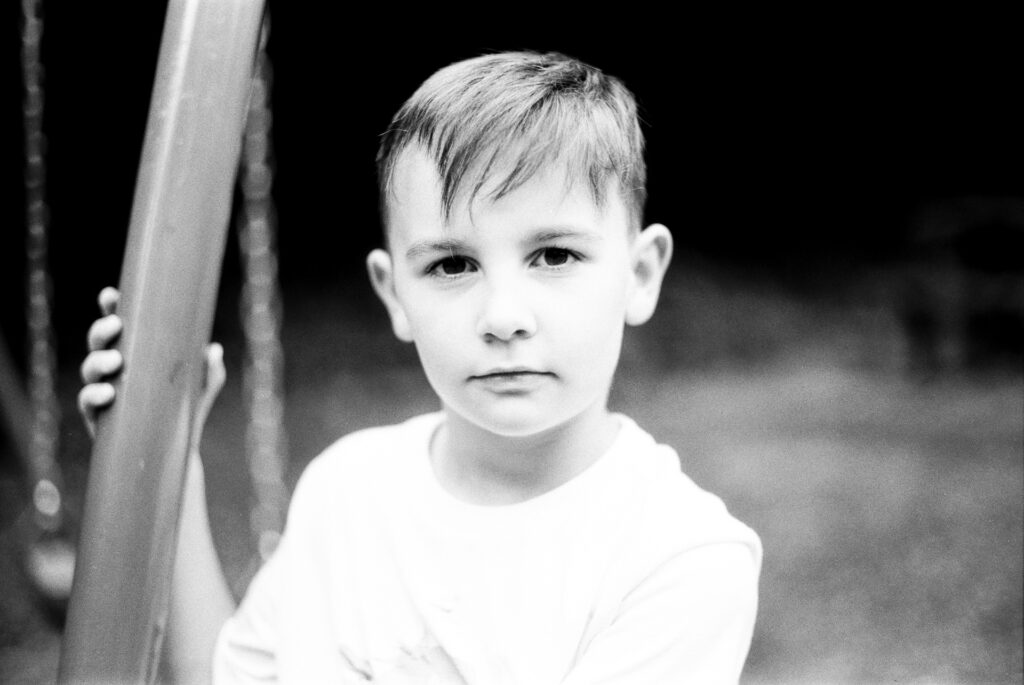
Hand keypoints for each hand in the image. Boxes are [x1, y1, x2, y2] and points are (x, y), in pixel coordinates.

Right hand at [77, 287, 225, 447]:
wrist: (177, 452)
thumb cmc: (187, 409)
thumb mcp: (203, 387)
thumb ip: (210, 370)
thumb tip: (213, 349)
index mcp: (135, 353)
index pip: (118, 326)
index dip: (110, 308)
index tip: (111, 294)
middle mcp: (115, 369)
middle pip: (97, 342)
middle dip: (101, 330)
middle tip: (116, 325)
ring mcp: (104, 391)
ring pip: (89, 369)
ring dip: (97, 361)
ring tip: (115, 361)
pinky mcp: (99, 417)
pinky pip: (87, 403)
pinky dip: (93, 395)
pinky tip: (107, 393)